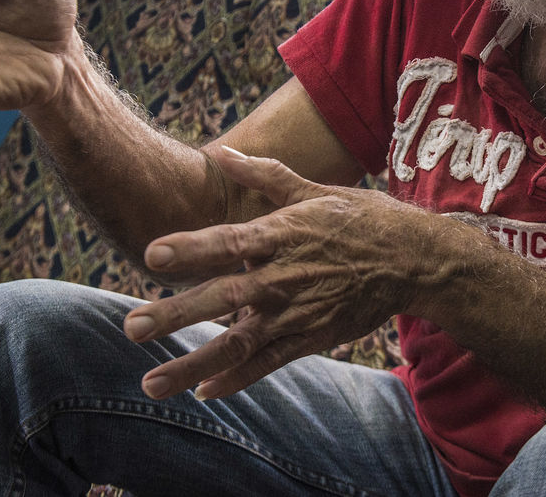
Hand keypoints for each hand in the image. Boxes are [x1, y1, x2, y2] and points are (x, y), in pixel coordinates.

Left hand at [123, 146, 447, 399]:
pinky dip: (236, 379)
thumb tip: (223, 152)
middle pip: (222, 297)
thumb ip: (264, 175)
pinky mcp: (311, 337)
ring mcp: (296, 312)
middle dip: (176, 314)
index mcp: (282, 234)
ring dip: (192, 364)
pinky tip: (205, 392)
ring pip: (237, 343)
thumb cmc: (362, 219)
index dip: (191, 248)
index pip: (228, 241)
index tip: (152, 254)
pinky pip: (268, 363)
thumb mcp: (315, 190)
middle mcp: (284, 276)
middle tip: (132, 327)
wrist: (413, 260)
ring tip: (151, 382)